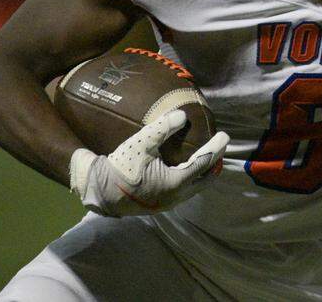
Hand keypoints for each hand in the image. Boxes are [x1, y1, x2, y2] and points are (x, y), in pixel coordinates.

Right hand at [69, 109, 228, 215]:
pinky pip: (184, 192)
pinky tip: (188, 169)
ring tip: (208, 157)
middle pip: (205, 180)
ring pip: (195, 188)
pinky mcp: (159, 205)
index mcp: (175, 183)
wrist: (97, 190)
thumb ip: (163, 129)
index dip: (215, 149)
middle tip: (219, 147)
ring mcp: (168, 204)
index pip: (204, 164)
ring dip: (203, 173)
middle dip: (214, 164)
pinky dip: (192, 179)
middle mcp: (176, 197)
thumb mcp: (142, 144)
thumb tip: (182, 116)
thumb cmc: (120, 167)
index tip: (224, 136)